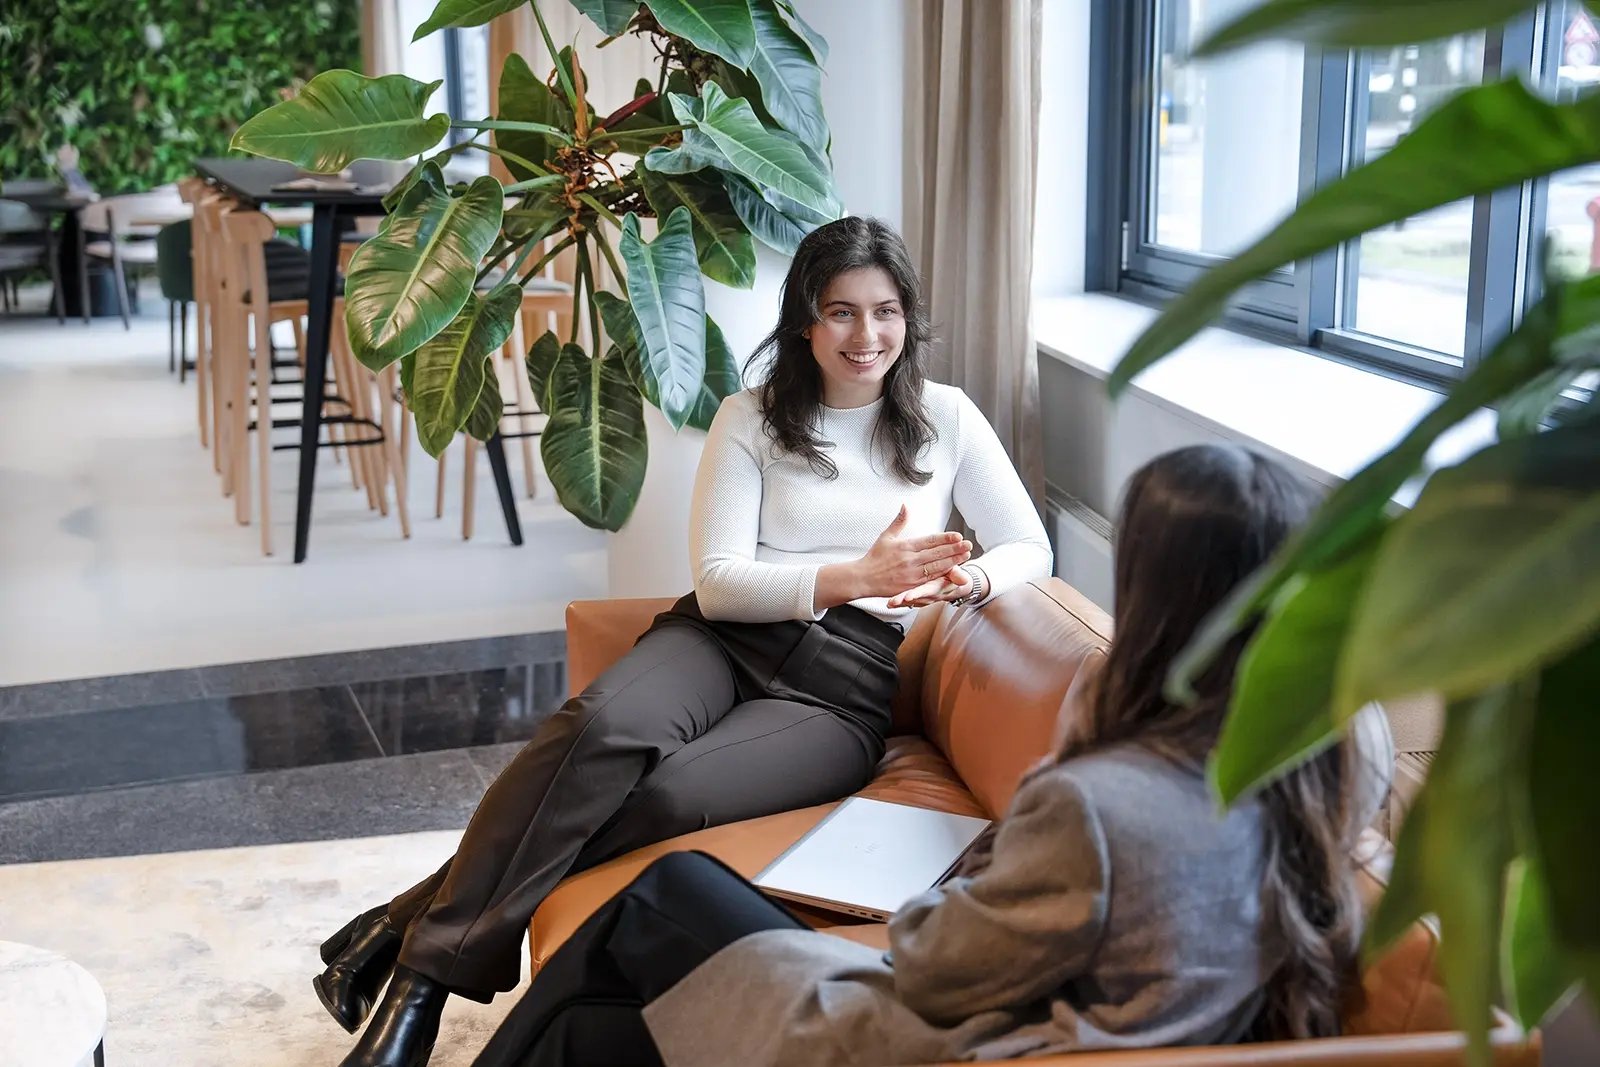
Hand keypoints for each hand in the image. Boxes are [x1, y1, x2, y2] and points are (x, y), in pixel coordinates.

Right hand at [856, 505, 970, 598]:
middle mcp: (910, 560)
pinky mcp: (912, 585)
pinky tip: (954, 570)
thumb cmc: (874, 558)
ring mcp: (912, 574)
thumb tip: (905, 505)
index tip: (958, 535)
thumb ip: (899, 521)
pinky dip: (944, 574)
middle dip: (955, 549)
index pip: (930, 541)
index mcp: (905, 546)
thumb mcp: (886, 536)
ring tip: (966, 556)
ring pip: (937, 566)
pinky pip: (931, 579)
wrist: (863, 578)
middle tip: (969, 544)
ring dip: (953, 561)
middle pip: (937, 553)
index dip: (945, 538)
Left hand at [886, 565, 973, 609]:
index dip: (918, 594)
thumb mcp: (959, 575)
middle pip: (915, 599)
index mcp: (938, 588)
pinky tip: (889, 603)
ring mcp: (924, 597)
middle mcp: (930, 595)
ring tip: (889, 603)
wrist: (956, 585)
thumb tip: (963, 579)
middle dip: (903, 601)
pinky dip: (899, 603)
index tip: (907, 597)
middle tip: (893, 602)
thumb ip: (958, 575)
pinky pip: (907, 602)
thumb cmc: (954, 576)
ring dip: (899, 603)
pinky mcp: (918, 597)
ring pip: (910, 602)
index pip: (927, 591)